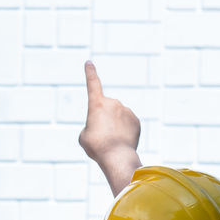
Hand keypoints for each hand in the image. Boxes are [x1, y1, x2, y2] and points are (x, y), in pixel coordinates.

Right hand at [78, 61, 142, 194]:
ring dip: (113, 126)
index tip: (89, 63)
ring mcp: (126, 110)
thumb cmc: (97, 146)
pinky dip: (124, 131)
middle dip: (103, 119)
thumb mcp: (84, 136)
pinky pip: (127, 123)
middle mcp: (113, 103)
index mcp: (97, 104)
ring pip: (117, 117)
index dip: (90, 73)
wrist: (117, 156)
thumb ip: (91, 126)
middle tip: (101, 136)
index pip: (93, 84)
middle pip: (105, 109)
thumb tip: (102, 125)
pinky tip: (121, 141)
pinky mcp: (135, 120)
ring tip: (112, 141)